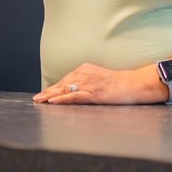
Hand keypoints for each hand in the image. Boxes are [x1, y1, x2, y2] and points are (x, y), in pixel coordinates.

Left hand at [32, 62, 159, 105]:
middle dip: (48, 92)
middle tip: (36, 98)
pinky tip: (53, 102)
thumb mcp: (99, 78)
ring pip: (65, 90)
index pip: (65, 79)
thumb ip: (87, 82)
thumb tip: (75, 90)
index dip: (53, 87)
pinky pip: (74, 96)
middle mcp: (84, 74)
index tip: (43, 93)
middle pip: (62, 84)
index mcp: (85, 69)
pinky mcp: (93, 92)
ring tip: (40, 100)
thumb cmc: (119, 84)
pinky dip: (62, 99)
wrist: (134, 84)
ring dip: (51, 96)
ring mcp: (88, 83)